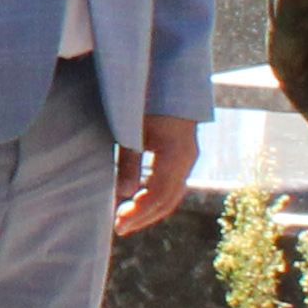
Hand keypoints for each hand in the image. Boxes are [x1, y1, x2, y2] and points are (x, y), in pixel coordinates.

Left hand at [113, 108, 202, 238]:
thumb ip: (129, 162)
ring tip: (126, 220)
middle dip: (144, 217)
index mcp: (176, 153)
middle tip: (120, 228)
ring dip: (150, 210)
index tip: (118, 224)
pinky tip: (138, 202)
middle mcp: (188, 159)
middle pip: (168, 200)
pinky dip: (155, 197)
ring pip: (172, 195)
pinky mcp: (184, 156)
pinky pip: (172, 184)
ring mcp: (189, 158)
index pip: (159, 195)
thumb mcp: (133, 130)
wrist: (170, 79)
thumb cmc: (146, 100)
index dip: (139, 213)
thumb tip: (124, 194)